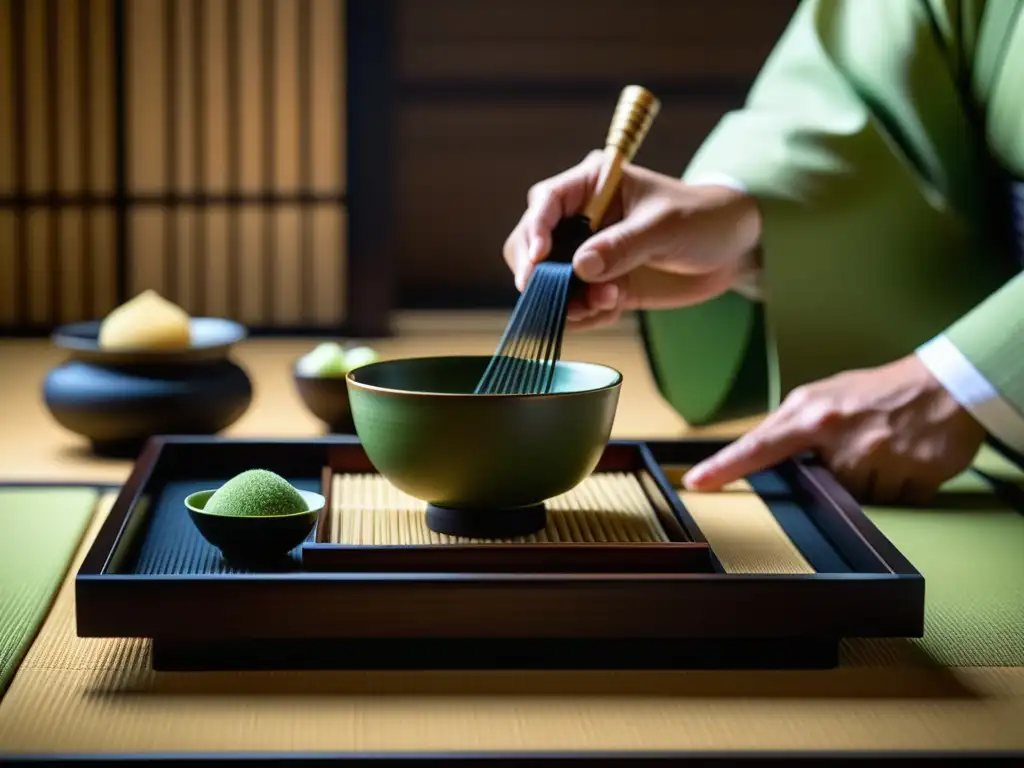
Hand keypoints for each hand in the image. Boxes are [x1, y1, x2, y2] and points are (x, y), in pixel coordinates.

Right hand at [502, 151, 762, 329]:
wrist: (731, 250)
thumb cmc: (702, 219)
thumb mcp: (665, 227)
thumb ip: (622, 245)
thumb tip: (580, 266)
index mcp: (591, 185)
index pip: (545, 201)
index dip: (535, 230)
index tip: (539, 260)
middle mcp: (580, 218)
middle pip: (530, 244)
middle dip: (539, 274)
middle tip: (558, 296)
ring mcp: (586, 254)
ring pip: (547, 281)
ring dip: (567, 299)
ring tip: (606, 301)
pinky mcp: (598, 284)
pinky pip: (572, 305)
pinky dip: (585, 314)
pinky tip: (614, 306)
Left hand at [683, 354, 986, 504]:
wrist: (946, 385)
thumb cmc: (878, 391)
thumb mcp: (825, 397)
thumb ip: (794, 426)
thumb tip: (762, 453)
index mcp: (813, 415)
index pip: (759, 446)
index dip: (725, 467)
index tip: (696, 483)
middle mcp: (841, 437)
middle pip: (823, 485)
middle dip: (839, 473)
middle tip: (860, 444)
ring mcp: (879, 457)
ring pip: (862, 497)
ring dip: (873, 480)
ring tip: (887, 447)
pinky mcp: (914, 475)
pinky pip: (898, 501)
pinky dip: (902, 486)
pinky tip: (908, 458)